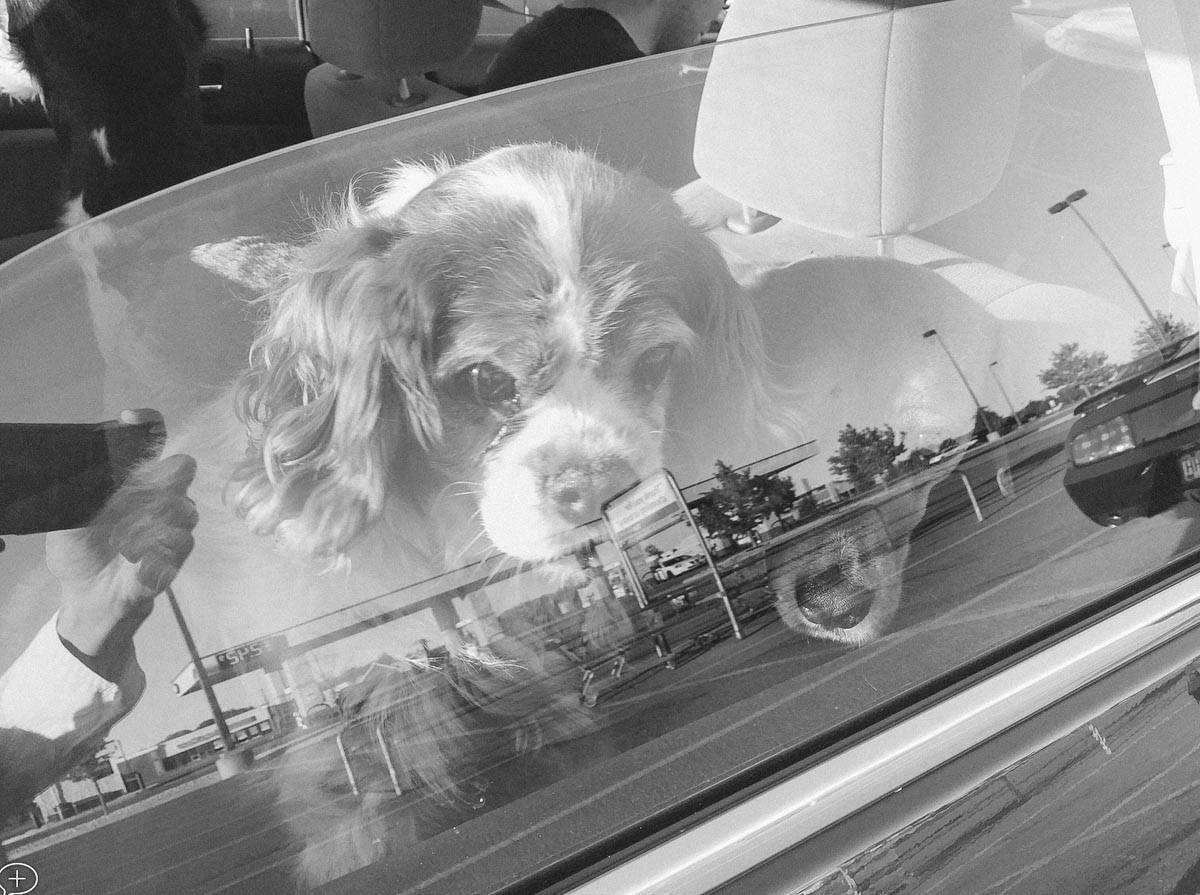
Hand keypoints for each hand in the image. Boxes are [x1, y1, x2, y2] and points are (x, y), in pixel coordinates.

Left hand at [48, 411, 197, 677]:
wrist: (89, 599)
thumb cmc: (79, 554)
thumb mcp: (66, 518)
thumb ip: (79, 490)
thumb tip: (89, 461)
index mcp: (131, 480)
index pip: (150, 441)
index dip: (148, 425)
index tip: (133, 419)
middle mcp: (158, 496)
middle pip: (181, 467)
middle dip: (162, 475)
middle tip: (136, 489)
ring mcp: (172, 524)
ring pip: (184, 506)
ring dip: (154, 518)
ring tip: (125, 536)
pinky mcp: (178, 553)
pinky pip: (181, 540)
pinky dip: (155, 547)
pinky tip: (134, 555)